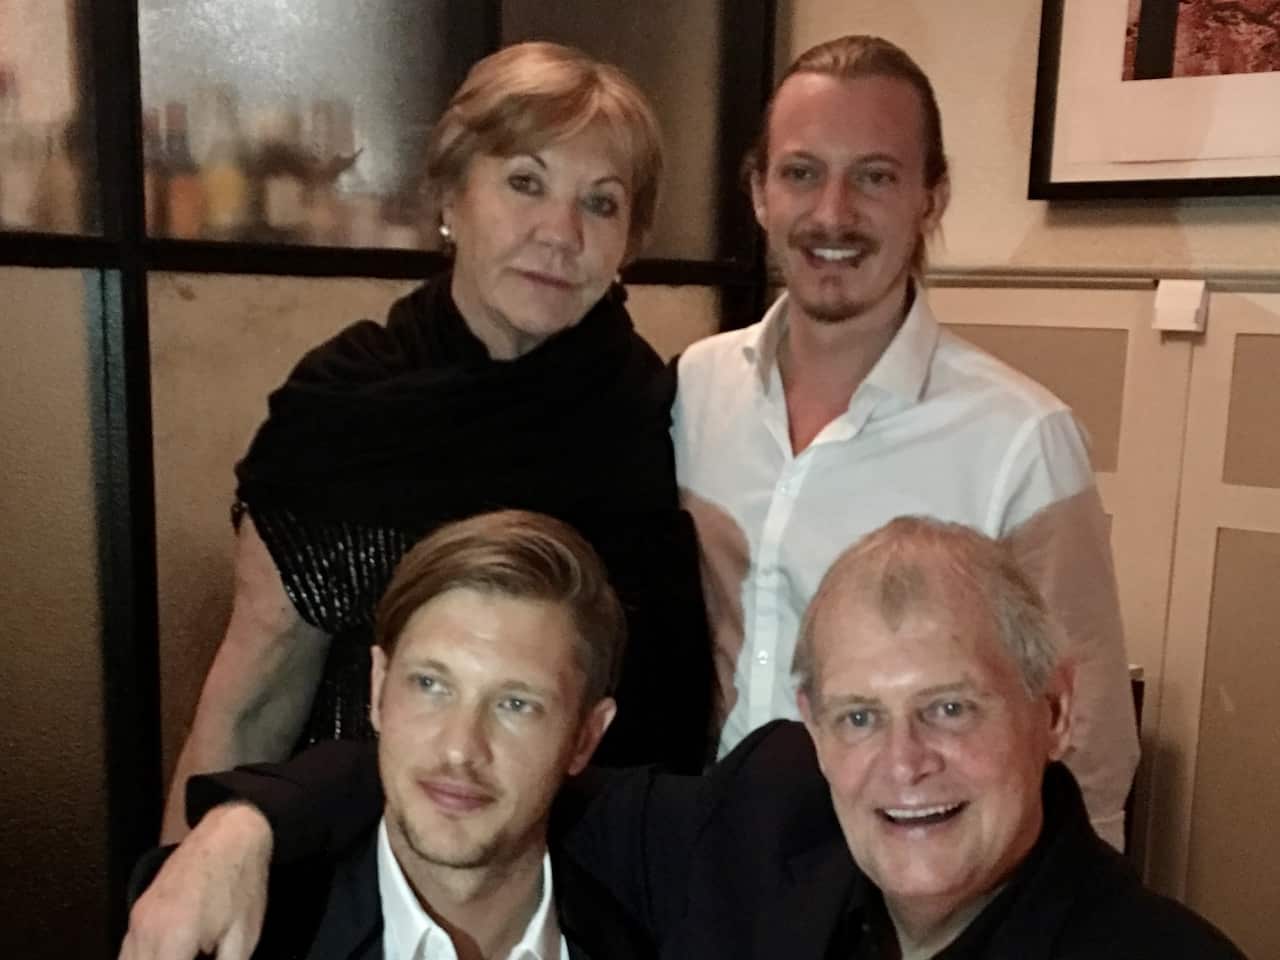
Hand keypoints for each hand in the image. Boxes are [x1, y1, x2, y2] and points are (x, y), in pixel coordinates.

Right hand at [119, 803, 272, 959]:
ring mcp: (136, 919)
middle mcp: (144, 930)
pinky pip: (127, 952)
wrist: (231, 831)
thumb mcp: (243, 936)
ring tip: (182, 958)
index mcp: (172, 938)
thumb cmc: (242, 883)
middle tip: (198, 959)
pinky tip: (168, 957)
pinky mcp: (138, 911)